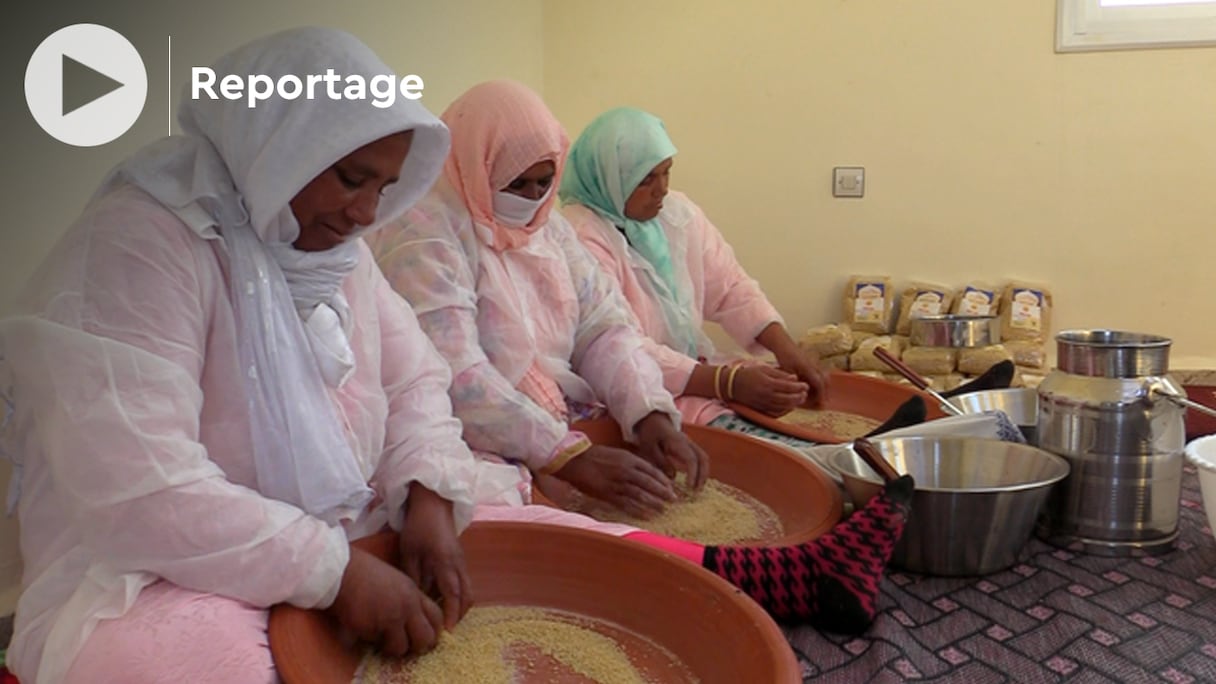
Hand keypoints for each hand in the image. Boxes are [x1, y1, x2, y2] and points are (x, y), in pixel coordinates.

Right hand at [328, 546, 444, 656]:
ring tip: (381, 639)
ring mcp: (388, 619)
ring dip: (391, 648)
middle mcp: (405, 608)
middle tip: (407, 646)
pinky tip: (363, 629)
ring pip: (400, 648)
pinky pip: (375, 645)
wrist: (342, 570)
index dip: (433, 631)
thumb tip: (415, 621)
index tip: (426, 637)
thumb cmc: (366, 573)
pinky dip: (370, 641)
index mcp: (413, 594)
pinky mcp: (370, 629)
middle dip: (417, 647)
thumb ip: (409, 599)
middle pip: (425, 639)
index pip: (436, 618)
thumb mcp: (397, 581)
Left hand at [399, 483, 470, 629]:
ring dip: (460, 605)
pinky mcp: (460, 558)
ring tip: (444, 617)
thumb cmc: (418, 525)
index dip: (451, 614)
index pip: (453, 594)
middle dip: (459, 614)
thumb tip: (415, 600)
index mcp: (445, 562)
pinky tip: (442, 599)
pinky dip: (458, 594)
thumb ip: (413, 576)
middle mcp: (458, 563)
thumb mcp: (409, 552)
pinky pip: (464, 581)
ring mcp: (462, 560)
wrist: (434, 503)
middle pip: (467, 595)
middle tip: (446, 628)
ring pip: (468, 589)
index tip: (446, 631)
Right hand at [554, 444, 675, 517]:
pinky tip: (647, 516)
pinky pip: (627, 505)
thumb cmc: (595, 456)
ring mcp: (617, 484)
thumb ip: (631, 462)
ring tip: (663, 509)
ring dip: (653, 503)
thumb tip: (645, 472)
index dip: (663, 480)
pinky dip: (638, 511)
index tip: (671, 487)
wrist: (575, 461)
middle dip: (663, 493)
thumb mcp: (617, 453)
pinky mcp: (608, 495)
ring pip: (640, 495)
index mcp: (629, 459)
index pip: (652, 471)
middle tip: (673, 500)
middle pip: (649, 484)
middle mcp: (626, 471)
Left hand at [634, 412, 708, 490]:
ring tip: (697, 488)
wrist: (653, 418)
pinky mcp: (689, 446)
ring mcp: (690, 443)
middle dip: (702, 475)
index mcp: (678, 442)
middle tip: (696, 491)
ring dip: (703, 473)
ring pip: (704, 458)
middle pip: (703, 458)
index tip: (689, 486)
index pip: (691, 459)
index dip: (693, 474)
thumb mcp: (649, 447)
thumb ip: (660, 461)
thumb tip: (673, 477)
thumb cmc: (650, 432)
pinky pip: (700, 457)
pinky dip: (701, 469)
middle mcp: (688, 442)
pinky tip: (695, 479)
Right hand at [729, 364, 809, 416]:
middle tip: (805, 393)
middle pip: (788, 399)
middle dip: (799, 397)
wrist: (732, 385)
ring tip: (800, 399)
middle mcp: (766, 395)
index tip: (806, 385)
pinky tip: (790, 406)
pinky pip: (776, 412)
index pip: (788, 387)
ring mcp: (763, 404)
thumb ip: (780, 374)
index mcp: (767, 383)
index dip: (799, 387)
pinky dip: (785, 410)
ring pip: (783, 407)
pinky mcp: (760, 409)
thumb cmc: (749, 374)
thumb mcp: (764, 369)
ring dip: (794, 404)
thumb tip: (795, 378)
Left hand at [774, 348, 829, 408]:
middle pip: (825, 380)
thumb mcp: (786, 371)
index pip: (819, 383)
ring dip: (824, 388)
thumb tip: (802, 393)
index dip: (821, 394)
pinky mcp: (813, 363)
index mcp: (808, 368)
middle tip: (823, 403)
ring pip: (825, 377)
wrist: (784, 344)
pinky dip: (821, 382)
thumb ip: (794, 382)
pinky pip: (821, 374)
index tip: (820, 403)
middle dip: (825, 393)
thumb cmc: (784, 358)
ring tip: (820, 398)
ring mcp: (815, 363)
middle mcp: (814, 365)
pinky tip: (815, 389)